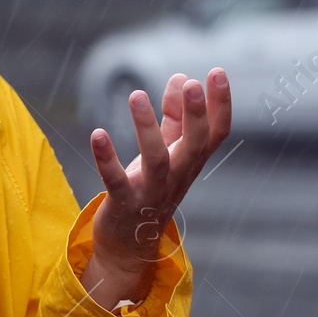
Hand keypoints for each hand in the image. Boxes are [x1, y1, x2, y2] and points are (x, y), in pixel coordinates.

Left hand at [80, 68, 230, 309]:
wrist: (129, 244)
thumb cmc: (149, 189)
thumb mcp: (166, 151)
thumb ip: (174, 117)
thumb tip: (181, 77)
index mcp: (190, 162)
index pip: (216, 133)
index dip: (220, 105)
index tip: (218, 72)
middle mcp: (178, 177)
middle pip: (196, 145)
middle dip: (196, 115)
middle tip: (193, 83)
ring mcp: (152, 192)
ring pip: (157, 159)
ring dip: (147, 127)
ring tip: (136, 94)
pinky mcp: (124, 204)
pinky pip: (115, 180)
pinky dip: (106, 158)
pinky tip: (97, 133)